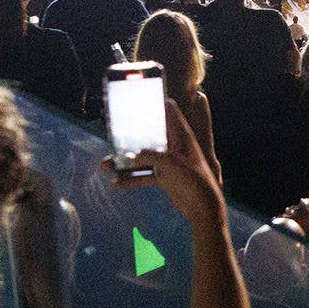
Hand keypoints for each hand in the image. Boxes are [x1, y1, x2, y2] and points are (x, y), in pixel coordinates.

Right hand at [103, 98, 224, 228]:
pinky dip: (131, 179)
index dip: (154, 101)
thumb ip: (150, 156)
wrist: (203, 208)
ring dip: (124, 161)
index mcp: (181, 134)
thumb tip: (129, 156)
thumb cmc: (194, 181)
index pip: (168, 109)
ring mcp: (167, 161)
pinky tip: (115, 183)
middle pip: (149, 133)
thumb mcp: (172, 164)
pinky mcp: (164, 177)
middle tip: (110, 133)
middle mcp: (173, 144)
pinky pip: (143, 175)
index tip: (134, 99)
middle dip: (129, 134)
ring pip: (142, 157)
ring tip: (104, 165)